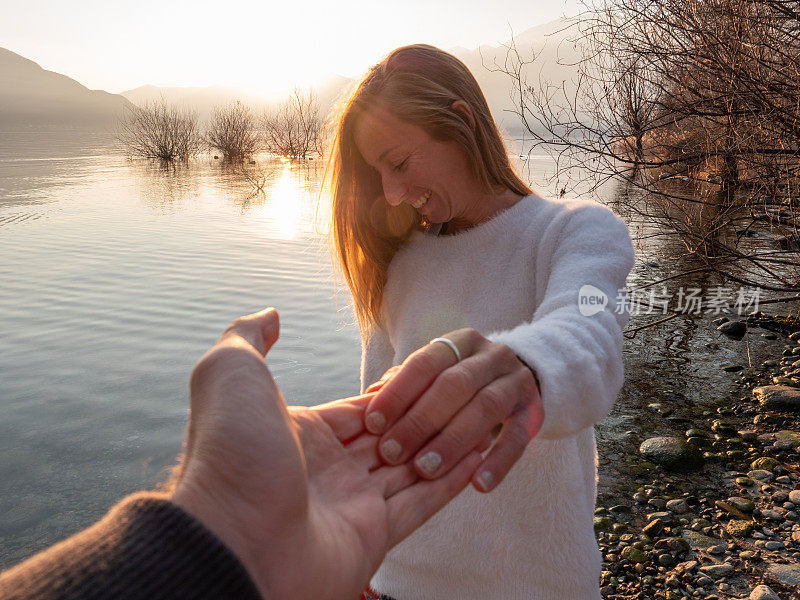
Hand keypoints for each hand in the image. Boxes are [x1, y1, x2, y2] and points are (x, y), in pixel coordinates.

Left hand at [171, 308, 480, 599]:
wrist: (232, 540)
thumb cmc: (230, 452)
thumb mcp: (230, 375)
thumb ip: (249, 338)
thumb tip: (270, 314)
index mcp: (300, 433)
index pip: (360, 407)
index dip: (394, 393)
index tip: (428, 375)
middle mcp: (327, 469)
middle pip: (390, 436)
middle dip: (424, 418)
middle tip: (461, 397)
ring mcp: (350, 504)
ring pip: (410, 468)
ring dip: (444, 446)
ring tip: (480, 422)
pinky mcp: (373, 536)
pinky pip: (421, 504)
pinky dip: (449, 482)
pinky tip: (476, 459)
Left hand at [363, 328, 543, 492]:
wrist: (519, 378)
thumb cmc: (459, 384)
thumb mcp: (434, 376)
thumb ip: (403, 386)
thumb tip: (366, 401)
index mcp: (458, 343)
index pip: (426, 362)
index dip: (399, 392)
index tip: (373, 423)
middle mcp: (490, 356)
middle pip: (454, 385)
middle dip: (420, 420)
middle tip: (392, 453)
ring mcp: (515, 382)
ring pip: (485, 408)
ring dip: (453, 442)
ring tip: (426, 471)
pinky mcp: (534, 412)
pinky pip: (519, 439)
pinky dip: (499, 463)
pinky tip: (479, 486)